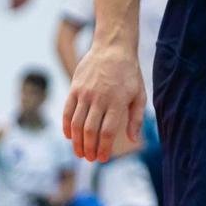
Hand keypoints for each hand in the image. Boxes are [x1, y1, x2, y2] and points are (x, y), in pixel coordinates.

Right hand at [62, 42, 144, 162]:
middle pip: (90, 130)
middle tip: (90, 158)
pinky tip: (69, 136)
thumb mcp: (139, 94)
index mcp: (117, 101)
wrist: (113, 47)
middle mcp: (100, 98)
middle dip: (89, 149)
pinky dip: (66, 126)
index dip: (103, 148)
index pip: (107, 131)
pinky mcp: (75, 87)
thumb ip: (136, 118)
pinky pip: (67, 110)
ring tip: (80, 153)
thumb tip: (133, 140)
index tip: (102, 159)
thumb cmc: (129, 73)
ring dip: (77, 142)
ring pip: (76, 123)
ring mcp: (85, 92)